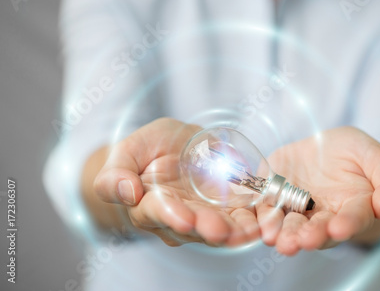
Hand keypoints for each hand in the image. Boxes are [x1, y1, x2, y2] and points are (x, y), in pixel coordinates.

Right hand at [93, 118, 259, 246]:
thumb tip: (127, 192)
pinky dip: (252, 223)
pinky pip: (240, 221)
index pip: (157, 213)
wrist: (175, 148)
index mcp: (148, 205)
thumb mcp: (129, 150)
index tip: (184, 218)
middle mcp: (177, 218)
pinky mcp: (227, 211)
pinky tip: (263, 223)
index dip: (171, 216)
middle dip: (207, 229)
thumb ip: (116, 173)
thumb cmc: (149, 149)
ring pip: (219, 229)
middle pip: (193, 228)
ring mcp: (204, 217)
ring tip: (248, 230)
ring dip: (234, 232)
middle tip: (219, 230)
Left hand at [256, 127, 379, 254]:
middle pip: (320, 229)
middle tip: (305, 240)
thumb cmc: (355, 154)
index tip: (340, 228)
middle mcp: (326, 216)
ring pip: (293, 226)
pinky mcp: (275, 200)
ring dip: (286, 234)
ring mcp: (299, 210)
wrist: (324, 147)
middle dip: (312, 235)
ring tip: (278, 239)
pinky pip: (268, 213)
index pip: (355, 217)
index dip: (348, 223)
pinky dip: (262, 221)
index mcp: (356, 207)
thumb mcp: (377, 158)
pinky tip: (260, 227)